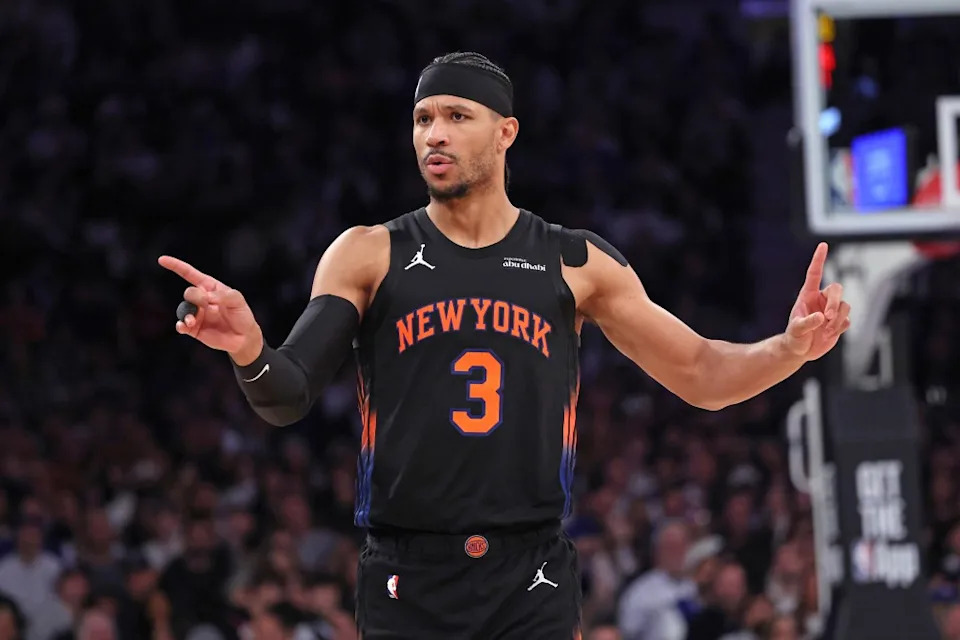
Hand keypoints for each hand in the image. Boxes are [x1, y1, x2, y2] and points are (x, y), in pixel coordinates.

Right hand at [158, 255, 262, 362]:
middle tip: (207, 303)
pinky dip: (181, 325)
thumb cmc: (242, 315)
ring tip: (192, 321)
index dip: (176, 266)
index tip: (162, 260)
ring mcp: (197, 314)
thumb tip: (206, 298)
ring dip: (187, 314)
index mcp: (210, 287)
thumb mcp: (238, 300)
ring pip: (184, 310)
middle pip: (189, 293)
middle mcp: (201, 300)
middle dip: (195, 297)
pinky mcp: (194, 329)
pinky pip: (182, 325)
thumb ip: (223, 296)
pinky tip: (184, 326)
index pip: (191, 274)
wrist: (244, 337)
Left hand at [783, 243, 850, 360]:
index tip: (823, 245)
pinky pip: (847, 320)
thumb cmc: (794, 337)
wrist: (800, 350)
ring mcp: (831, 310)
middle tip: (828, 317)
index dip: (819, 259)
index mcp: (808, 295)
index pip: (815, 273)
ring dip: (838, 319)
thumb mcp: (796, 330)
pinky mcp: (839, 322)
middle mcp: (821, 300)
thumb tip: (820, 317)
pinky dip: (840, 328)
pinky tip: (829, 334)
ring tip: (826, 331)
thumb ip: (807, 323)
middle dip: (835, 303)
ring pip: (845, 306)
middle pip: (837, 289)